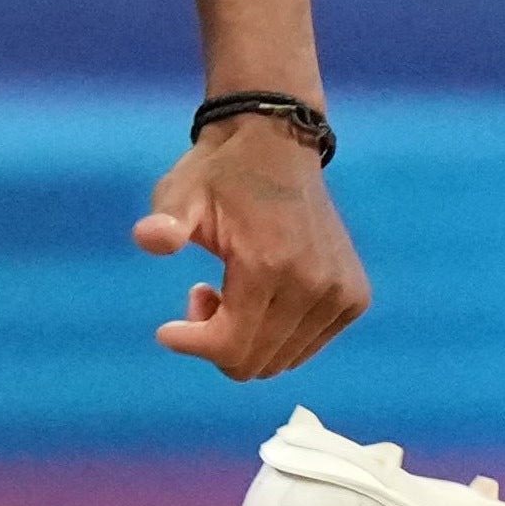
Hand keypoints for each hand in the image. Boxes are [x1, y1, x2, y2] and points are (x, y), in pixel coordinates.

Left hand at [135, 113, 365, 377]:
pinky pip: (304, 348)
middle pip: (254, 363)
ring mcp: (341, 294)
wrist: (278, 141)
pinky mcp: (354, 297)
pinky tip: (260, 294)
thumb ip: (165, 223)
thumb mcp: (180, 193)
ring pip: (279, 362)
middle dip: (216, 341)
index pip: (231, 348)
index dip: (192, 346)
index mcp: (271, 265)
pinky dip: (276, 335)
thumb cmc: (219, 173)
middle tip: (200, 294)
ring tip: (229, 291)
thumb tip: (150, 237)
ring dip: (246, 338)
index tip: (166, 330)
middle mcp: (316, 285)